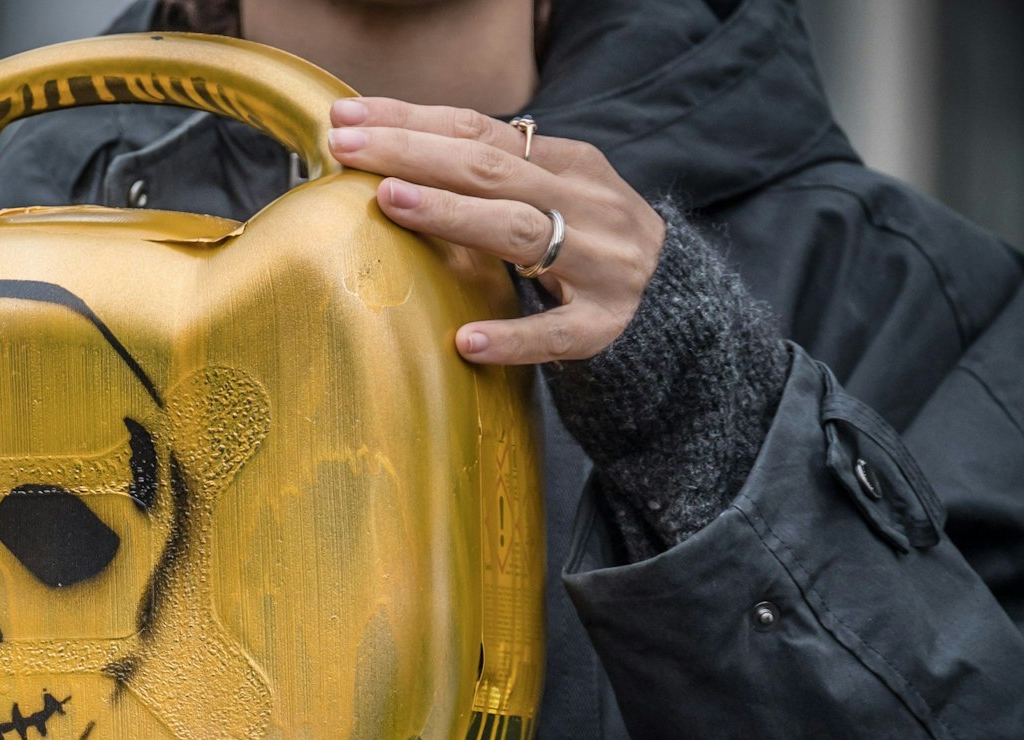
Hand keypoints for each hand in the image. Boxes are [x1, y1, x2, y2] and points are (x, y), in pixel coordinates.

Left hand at [327, 97, 666, 365]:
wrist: (677, 300)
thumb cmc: (585, 244)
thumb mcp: (550, 194)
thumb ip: (490, 174)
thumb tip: (390, 149)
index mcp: (567, 164)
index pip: (479, 130)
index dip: (412, 119)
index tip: (347, 114)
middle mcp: (586, 203)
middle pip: (488, 169)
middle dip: (411, 152)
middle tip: (346, 145)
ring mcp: (599, 264)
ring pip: (517, 232)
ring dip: (450, 214)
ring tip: (390, 200)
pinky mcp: (602, 325)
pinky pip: (552, 334)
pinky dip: (511, 337)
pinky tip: (467, 341)